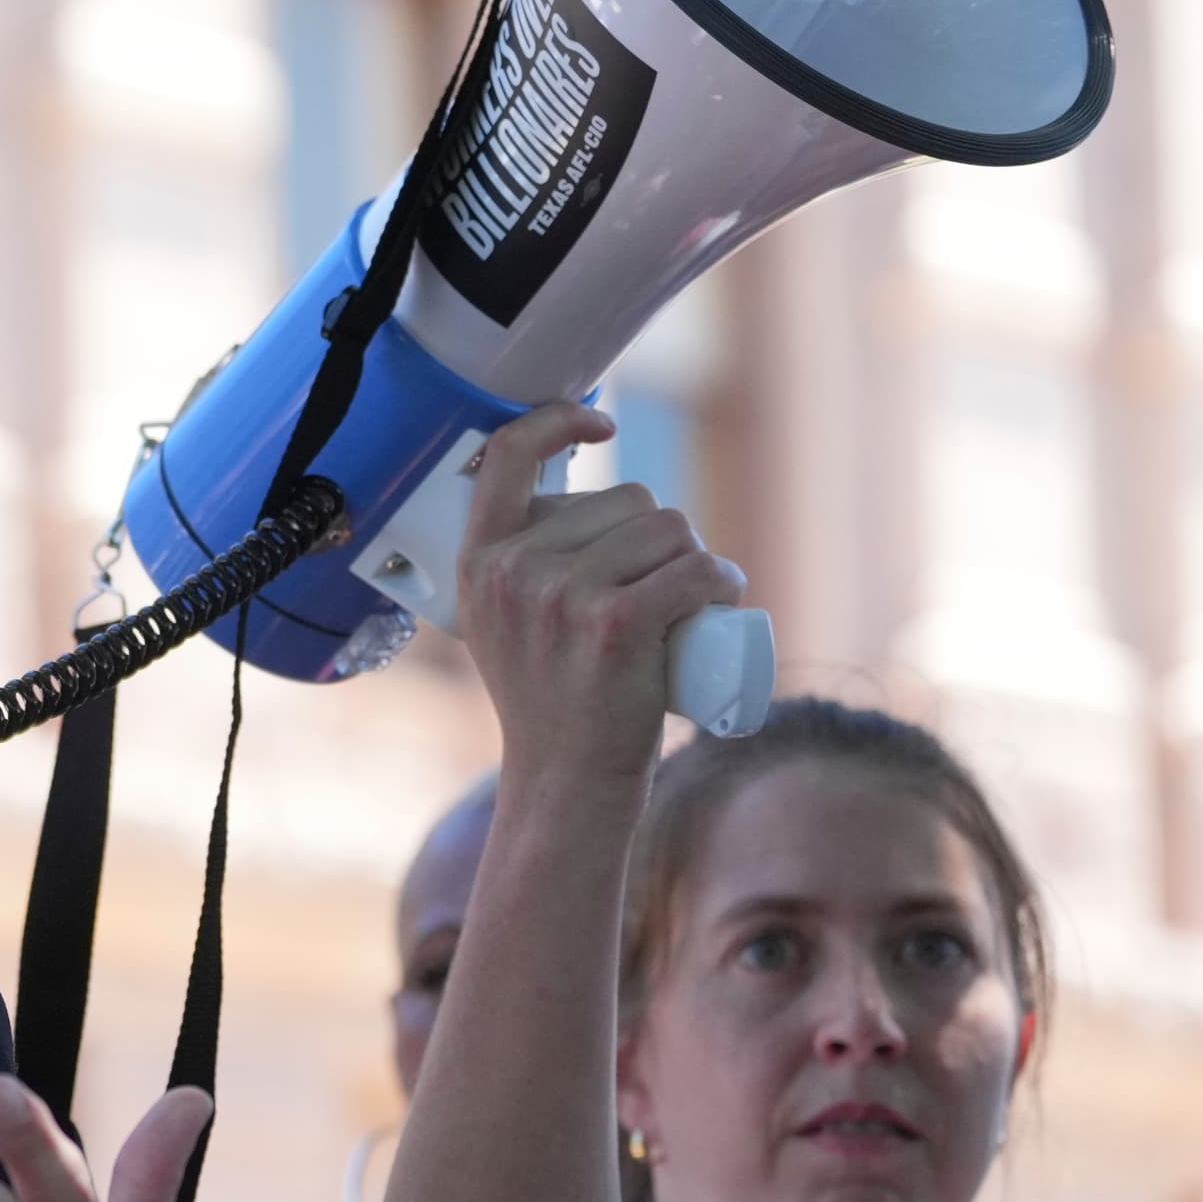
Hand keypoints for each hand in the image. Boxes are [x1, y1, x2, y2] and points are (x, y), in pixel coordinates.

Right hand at [454, 401, 742, 793]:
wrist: (566, 782)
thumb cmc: (551, 701)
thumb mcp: (503, 622)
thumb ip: (515, 568)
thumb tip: (568, 497)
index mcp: (480, 560)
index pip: (508, 453)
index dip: (559, 420)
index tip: (601, 424)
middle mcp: (512, 570)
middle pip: (626, 498)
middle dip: (660, 536)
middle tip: (656, 593)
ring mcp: (560, 597)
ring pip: (669, 531)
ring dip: (697, 560)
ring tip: (687, 608)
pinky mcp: (613, 625)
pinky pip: (694, 571)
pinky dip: (722, 582)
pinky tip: (722, 602)